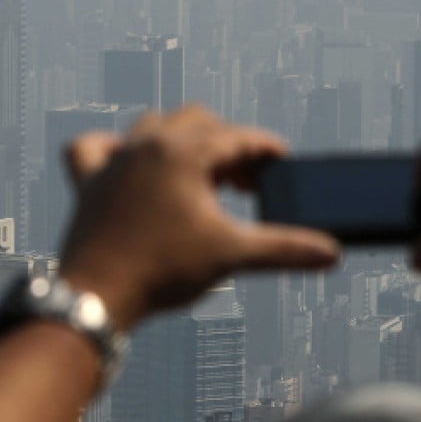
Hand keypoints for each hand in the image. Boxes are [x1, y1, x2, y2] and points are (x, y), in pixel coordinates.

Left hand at [58, 107, 339, 330]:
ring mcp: (114, 160)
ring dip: (183, 142)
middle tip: (245, 183)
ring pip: (154, 126)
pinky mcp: (88, 182)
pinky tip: (129, 162)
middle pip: (201, 123)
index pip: (239, 138)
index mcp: (185, 152)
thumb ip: (285, 249)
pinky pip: (95, 146)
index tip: (282, 164)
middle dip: (228, 146)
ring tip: (201, 176)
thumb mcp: (231, 255)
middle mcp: (148, 144)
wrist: (96, 298)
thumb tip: (331, 252)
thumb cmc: (162, 272)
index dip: (266, 150)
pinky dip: (115, 148)